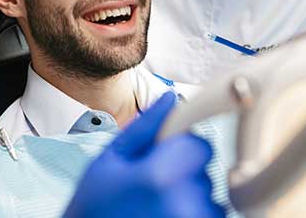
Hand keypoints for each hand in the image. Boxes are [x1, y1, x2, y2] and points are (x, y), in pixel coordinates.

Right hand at [64, 91, 224, 217]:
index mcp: (159, 176)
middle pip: (205, 171)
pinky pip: (212, 217)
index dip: (181, 147)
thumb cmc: (93, 208)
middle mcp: (183, 204)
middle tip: (151, 186)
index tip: (162, 157)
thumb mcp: (109, 161)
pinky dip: (193, 215)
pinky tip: (164, 216)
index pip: (200, 145)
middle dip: (183, 173)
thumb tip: (170, 99)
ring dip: (190, 197)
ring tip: (156, 205)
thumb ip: (144, 127)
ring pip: (210, 197)